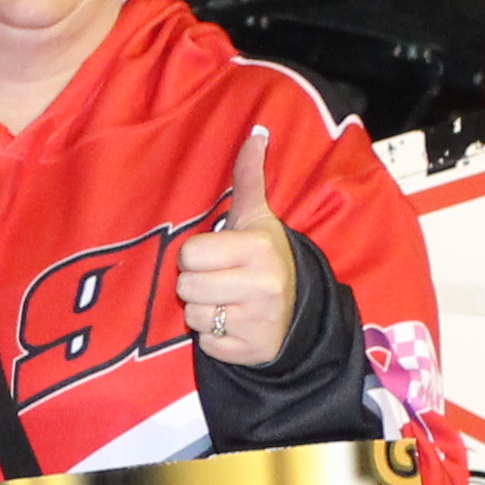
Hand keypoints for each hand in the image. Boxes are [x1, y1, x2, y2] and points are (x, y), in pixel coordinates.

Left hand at [174, 125, 297, 371]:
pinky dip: (215, 339)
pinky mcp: (251, 351)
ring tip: (228, 303)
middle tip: (221, 281)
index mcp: (259, 248)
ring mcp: (258, 322)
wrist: (298, 312)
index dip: (197, 257)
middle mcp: (261, 285)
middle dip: (198, 284)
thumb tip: (256, 132)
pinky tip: (234, 325)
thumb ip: (249, 178)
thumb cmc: (266, 258)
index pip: (189, 254)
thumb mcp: (258, 218)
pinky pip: (207, 346)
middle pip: (186, 287)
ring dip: (205, 312)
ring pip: (194, 317)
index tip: (219, 257)